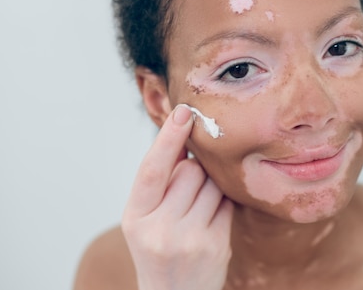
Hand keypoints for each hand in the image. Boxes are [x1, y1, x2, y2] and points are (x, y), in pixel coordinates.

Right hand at [122, 105, 233, 289]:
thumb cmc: (159, 249)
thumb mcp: (145, 218)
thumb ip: (160, 180)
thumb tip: (180, 130)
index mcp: (135, 217)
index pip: (152, 169)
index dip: (168, 138)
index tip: (183, 112)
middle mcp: (159, 229)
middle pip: (191, 171)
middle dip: (194, 170)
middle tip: (189, 189)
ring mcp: (189, 239)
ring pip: (213, 183)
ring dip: (211, 185)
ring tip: (198, 209)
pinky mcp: (216, 245)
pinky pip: (227, 202)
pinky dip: (223, 202)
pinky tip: (211, 219)